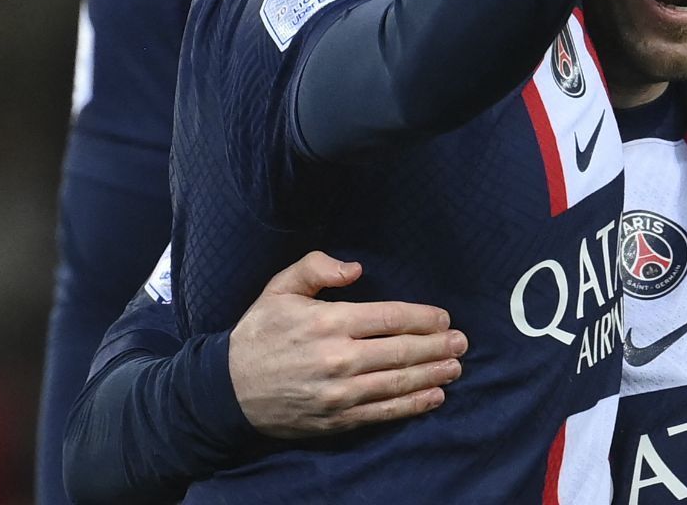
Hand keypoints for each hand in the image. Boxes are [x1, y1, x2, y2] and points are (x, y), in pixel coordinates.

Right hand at [228, 252, 464, 437]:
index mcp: (328, 322)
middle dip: (438, 346)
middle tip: (462, 342)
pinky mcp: (336, 418)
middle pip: (402, 350)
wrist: (225, 390)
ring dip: (433, 375)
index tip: (444, 318)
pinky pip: (383, 412)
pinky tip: (434, 397)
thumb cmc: (259, 334)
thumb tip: (356, 268)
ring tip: (456, 367)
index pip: (390, 317)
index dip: (423, 317)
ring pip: (398, 382)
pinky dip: (412, 405)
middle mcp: (338, 358)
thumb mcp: (280, 289)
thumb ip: (317, 267)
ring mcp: (339, 392)